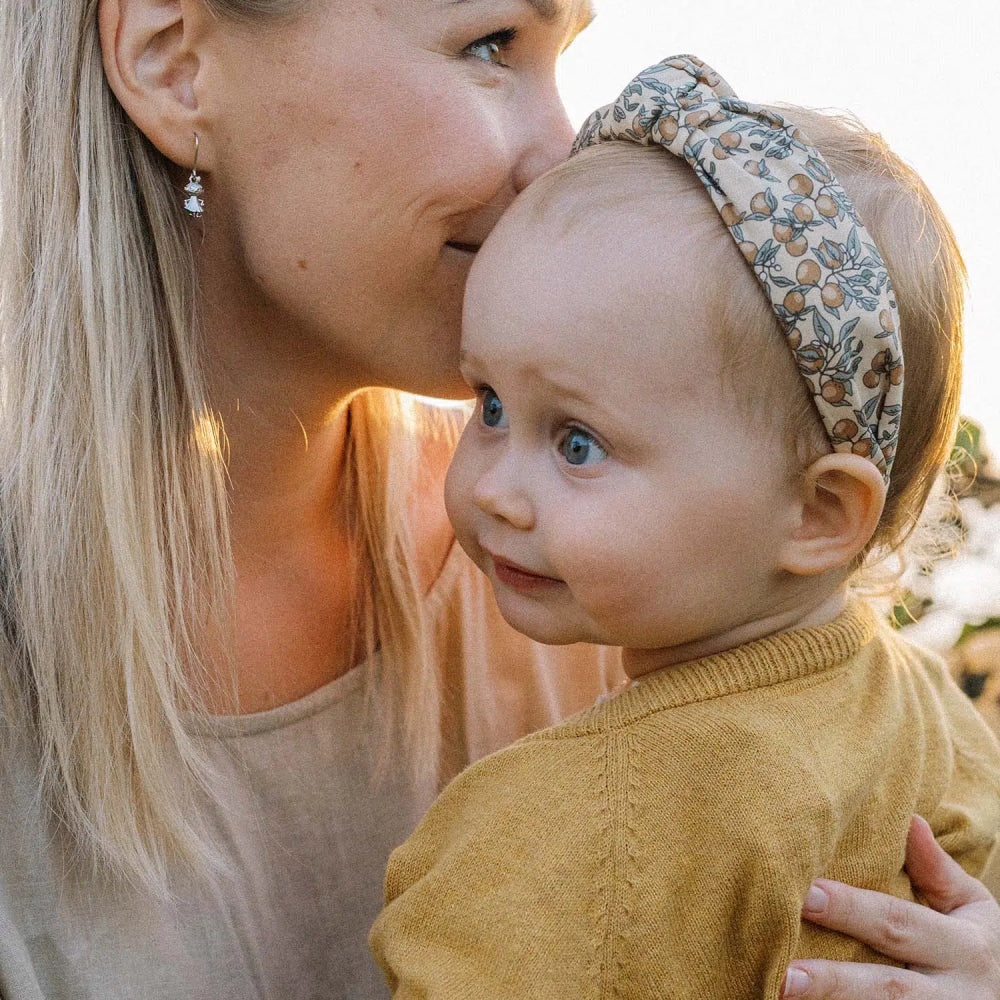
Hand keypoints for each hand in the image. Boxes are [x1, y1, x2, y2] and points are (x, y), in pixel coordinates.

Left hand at [781, 815, 999, 997]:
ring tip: (783, 994)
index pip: (897, 923)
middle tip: (784, 973)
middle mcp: (956, 996)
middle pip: (887, 989)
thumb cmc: (973, 945)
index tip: (805, 895)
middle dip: (834, 981)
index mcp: (965, 948)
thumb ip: (937, 871)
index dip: (850, 910)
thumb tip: (908, 819)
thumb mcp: (971, 908)